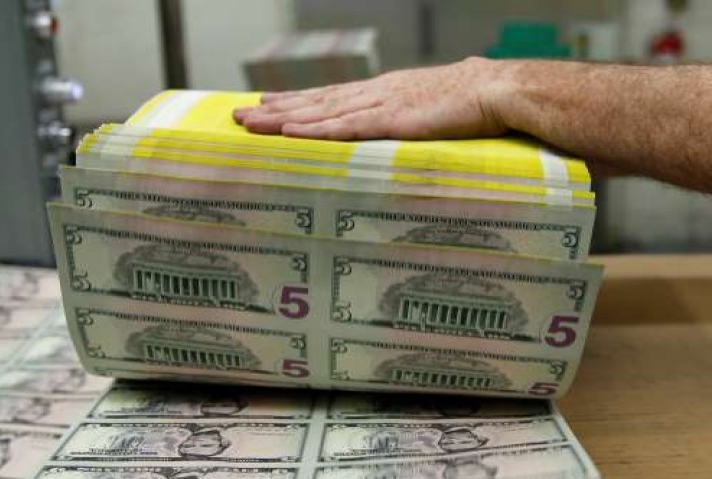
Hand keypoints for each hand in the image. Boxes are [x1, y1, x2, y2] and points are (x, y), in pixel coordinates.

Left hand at [233, 57, 509, 140]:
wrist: (497, 89)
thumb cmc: (469, 100)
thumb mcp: (429, 106)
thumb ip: (408, 115)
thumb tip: (402, 124)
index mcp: (381, 91)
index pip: (328, 97)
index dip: (294, 102)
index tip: (266, 105)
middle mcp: (373, 94)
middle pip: (314, 102)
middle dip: (274, 110)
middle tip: (239, 115)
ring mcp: (380, 105)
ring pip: (320, 112)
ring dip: (283, 118)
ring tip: (250, 123)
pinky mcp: (392, 121)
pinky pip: (346, 127)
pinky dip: (316, 129)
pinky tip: (291, 132)